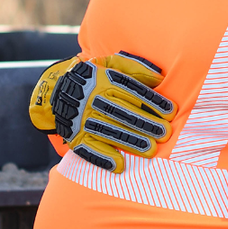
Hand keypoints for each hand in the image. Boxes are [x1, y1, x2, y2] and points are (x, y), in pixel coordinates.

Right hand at [29, 51, 173, 172]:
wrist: (57, 90)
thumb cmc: (94, 77)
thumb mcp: (110, 63)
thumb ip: (134, 68)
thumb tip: (160, 78)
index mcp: (103, 80)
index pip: (131, 91)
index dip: (152, 101)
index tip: (170, 111)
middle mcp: (92, 100)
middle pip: (122, 112)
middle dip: (145, 124)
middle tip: (165, 133)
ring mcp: (83, 120)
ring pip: (108, 131)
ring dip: (130, 142)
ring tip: (150, 150)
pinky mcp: (75, 137)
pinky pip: (88, 148)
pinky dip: (103, 157)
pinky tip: (119, 165)